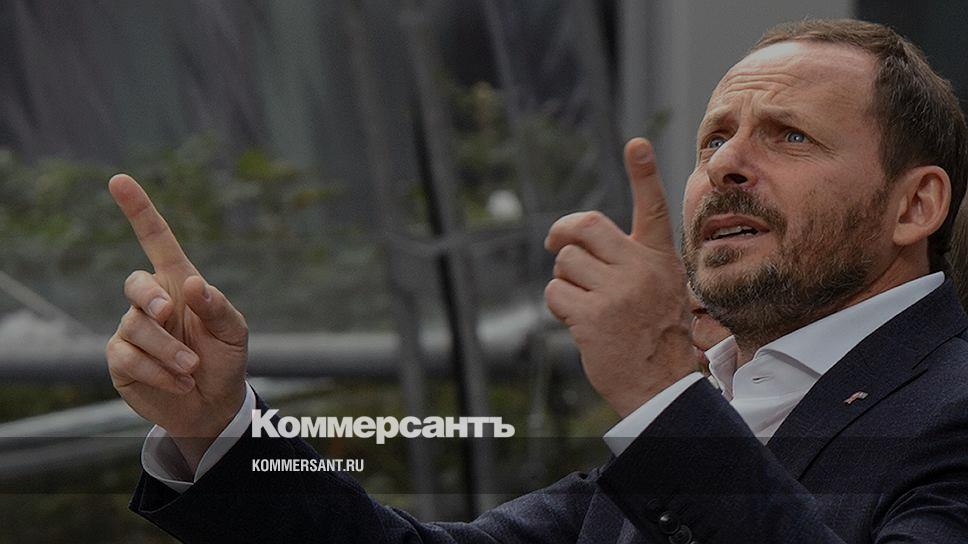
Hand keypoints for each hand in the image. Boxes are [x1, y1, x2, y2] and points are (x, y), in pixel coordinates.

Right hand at [105, 174, 247, 470]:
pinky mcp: (121, 360)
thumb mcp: (234, 332)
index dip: (139, 210)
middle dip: (151, 299)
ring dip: (170, 351)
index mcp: (180, 284)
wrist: (213, 405)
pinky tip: (180, 382)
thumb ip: (218, 307)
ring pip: (137, 327)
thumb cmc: (225, 360)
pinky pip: (130, 357)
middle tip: (170, 314)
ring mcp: (132, 330)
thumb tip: (193, 284)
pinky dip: (160, 372)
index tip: (120, 180)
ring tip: (193, 369)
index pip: (156, 241)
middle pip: (135, 283)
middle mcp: (152, 302)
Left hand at [544, 138, 694, 416]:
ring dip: (565, 280)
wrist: (660, 385)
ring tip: (585, 303)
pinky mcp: (592, 316)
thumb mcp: (660, 288)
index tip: (635, 144)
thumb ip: (630, 259)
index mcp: (659, 259)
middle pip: (585, 226)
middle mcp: (640, 269)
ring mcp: (617, 292)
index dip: (643, 174)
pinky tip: (579, 322)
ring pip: (565, 262)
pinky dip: (559, 305)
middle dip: (563, 232)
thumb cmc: (654, 333)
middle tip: (555, 242)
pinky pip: (555, 293)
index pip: (653, 208)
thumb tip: (571, 240)